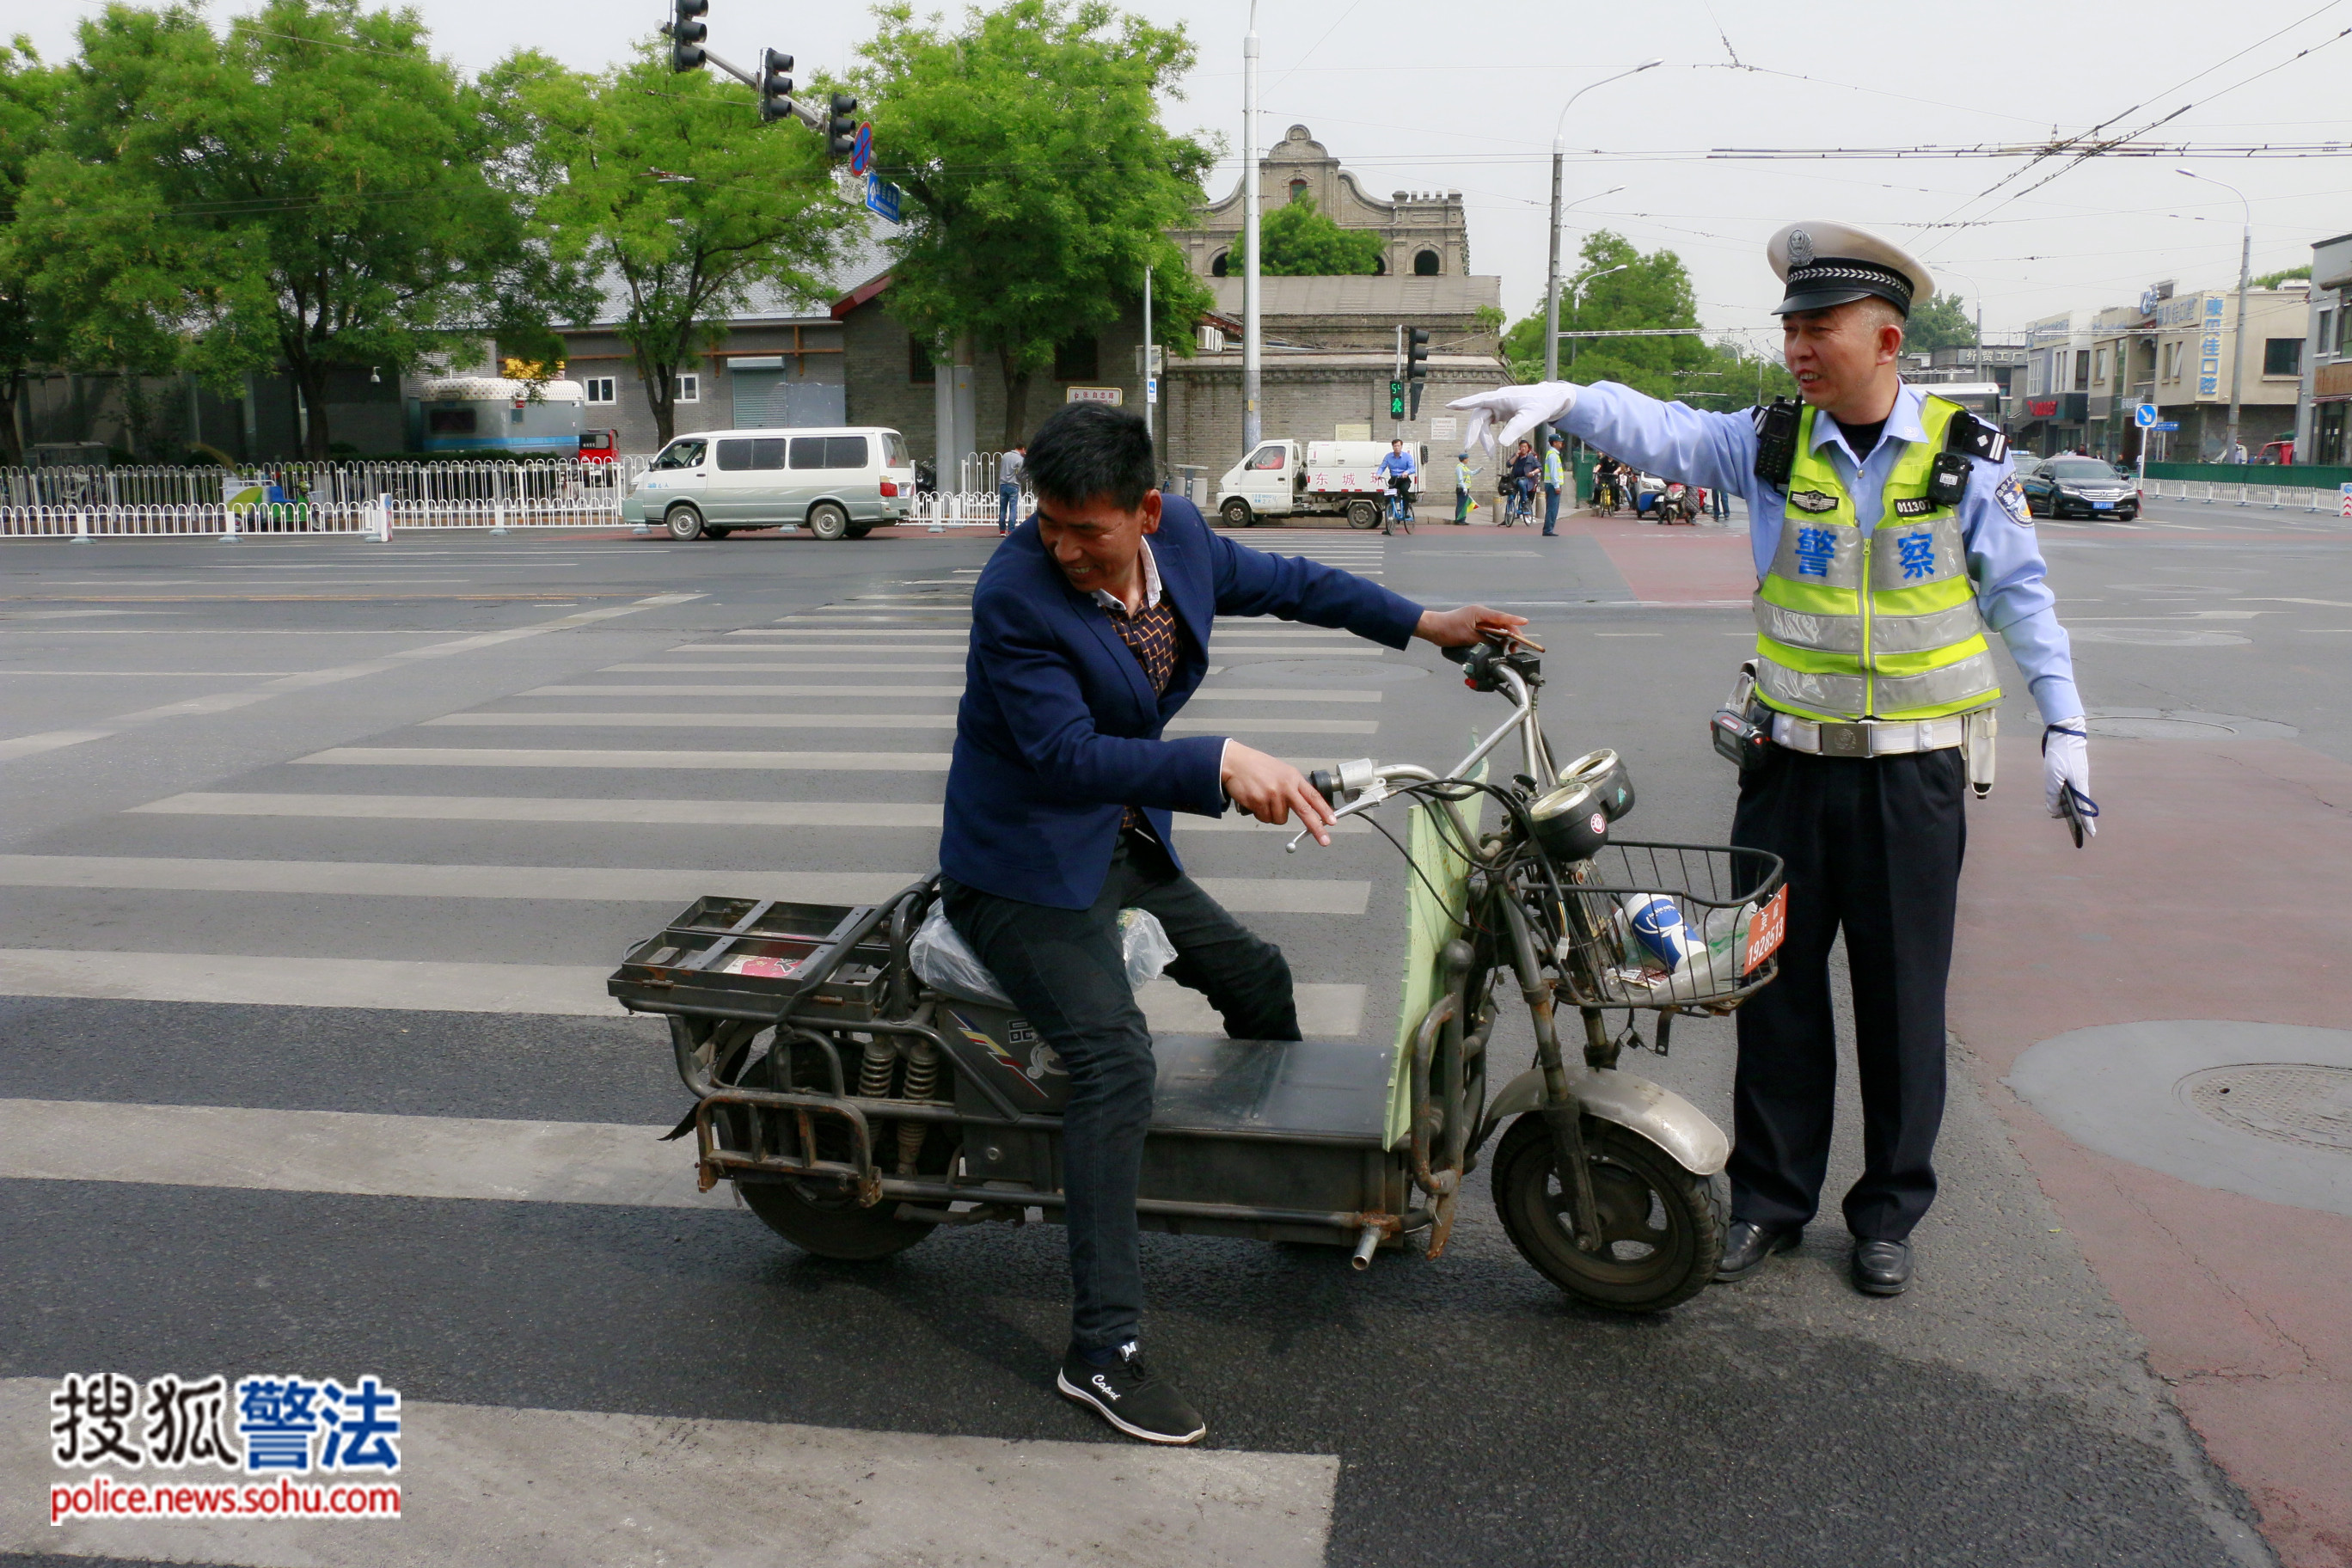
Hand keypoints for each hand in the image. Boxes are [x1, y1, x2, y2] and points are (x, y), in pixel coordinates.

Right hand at [1221, 741, 1335, 845]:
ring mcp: (1272, 794)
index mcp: (1293, 777)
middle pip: (1305, 811)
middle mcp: (1285, 786)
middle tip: (1325, 841)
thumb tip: (1306, 807)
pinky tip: (1255, 800)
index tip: (1333, 821)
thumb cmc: (1258, 767)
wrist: (1235, 762)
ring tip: (1264, 800)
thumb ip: (1293, 787)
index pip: (1313, 796)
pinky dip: (1260, 813)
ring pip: (1279, 819)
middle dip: (1317, 828)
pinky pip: (1264, 818)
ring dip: (1272, 815)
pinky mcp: (1258, 801)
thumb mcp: (1281, 771)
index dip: (1324, 810)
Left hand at [1414, 604, 1529, 647]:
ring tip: (1510, 648)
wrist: (1432, 629)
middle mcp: (1481, 614)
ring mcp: (1478, 619)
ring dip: (1504, 637)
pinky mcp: (1475, 626)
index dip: (1514, 621)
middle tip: (1515, 647)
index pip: (1501, 617)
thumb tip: (1499, 645)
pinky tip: (1499, 646)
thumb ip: (1485, 640)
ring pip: (1497, 628)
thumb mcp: (1468, 637)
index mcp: (1480, 612)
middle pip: (1502, 623)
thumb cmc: (1447, 630)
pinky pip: (1490, 631)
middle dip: (1512, 634)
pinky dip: (1496, 638)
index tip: (1525, 622)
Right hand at [1447, 382, 1578, 454]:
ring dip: (1483, 438)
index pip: (1479, 400)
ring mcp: (1498, 406)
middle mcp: (1497, 400)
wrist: (1550, 400)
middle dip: (1473, 433)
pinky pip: (1488, 424)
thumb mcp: (1530, 418)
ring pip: (1482, 422)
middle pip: (1478, 416)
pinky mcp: (1500, 412)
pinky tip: (1490, 445)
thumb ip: (1516, 429)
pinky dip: (1487, 435)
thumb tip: (1500, 444)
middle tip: (1468, 449)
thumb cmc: (1541, 405)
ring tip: (1490, 454)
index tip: (1449, 405)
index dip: (1464, 403)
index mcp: (1501, 398)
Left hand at [2041, 719, 2096, 837]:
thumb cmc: (2060, 755)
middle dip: (2068, 812)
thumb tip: (2053, 810)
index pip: (2084, 809)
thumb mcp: (2052, 777)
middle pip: (2077, 804)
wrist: (2066, 735)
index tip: (2091, 834)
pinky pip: (2070, 788)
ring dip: (2064, 802)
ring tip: (2054, 807)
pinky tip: (2057, 793)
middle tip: (2056, 816)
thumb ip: (2052, 794)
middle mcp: (2081, 783)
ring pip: (2072, 795)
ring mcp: (2078, 777)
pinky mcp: (2074, 772)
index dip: (2088, 822)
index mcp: (2080, 786)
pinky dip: (2064, 793)